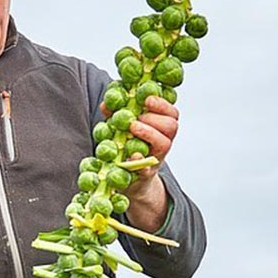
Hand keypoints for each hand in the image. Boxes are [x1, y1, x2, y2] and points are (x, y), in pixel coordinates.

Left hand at [100, 95, 178, 230]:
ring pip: (165, 144)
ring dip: (149, 133)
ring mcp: (156, 158)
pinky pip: (148, 168)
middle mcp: (163, 142)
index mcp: (160, 128)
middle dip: (154, 118)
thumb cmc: (127, 147)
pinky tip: (132, 155)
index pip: (171, 113)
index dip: (162, 104)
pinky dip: (140, 160)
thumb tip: (106, 104)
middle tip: (137, 118)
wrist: (128, 178)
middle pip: (171, 126)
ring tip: (132, 128)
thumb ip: (116, 115)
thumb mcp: (122, 128)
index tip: (147, 99)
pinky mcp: (146, 174)